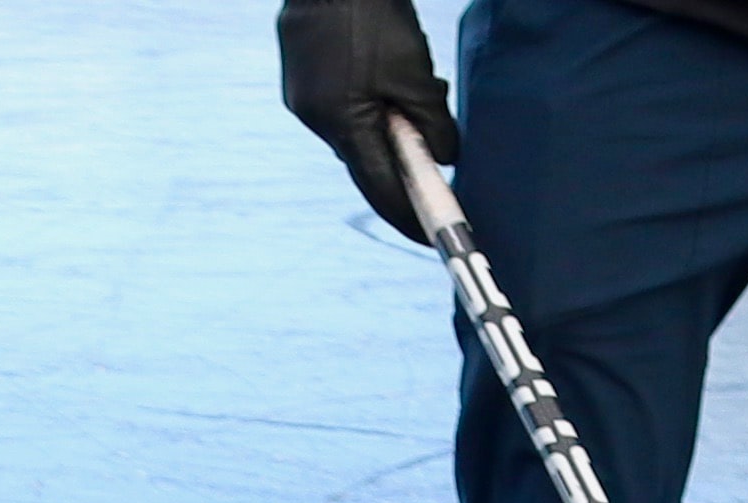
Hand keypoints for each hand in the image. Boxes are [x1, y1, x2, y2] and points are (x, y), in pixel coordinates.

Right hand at [277, 0, 455, 239]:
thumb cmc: (373, 16)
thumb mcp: (415, 72)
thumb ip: (433, 122)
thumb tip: (446, 159)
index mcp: (342, 123)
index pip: (379, 187)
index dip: (408, 214)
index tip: (430, 235)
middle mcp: (316, 119)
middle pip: (365, 161)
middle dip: (402, 162)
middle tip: (435, 155)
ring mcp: (303, 99)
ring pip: (355, 131)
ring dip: (387, 127)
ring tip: (414, 90)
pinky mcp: (301, 81)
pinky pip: (342, 108)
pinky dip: (370, 106)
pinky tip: (386, 77)